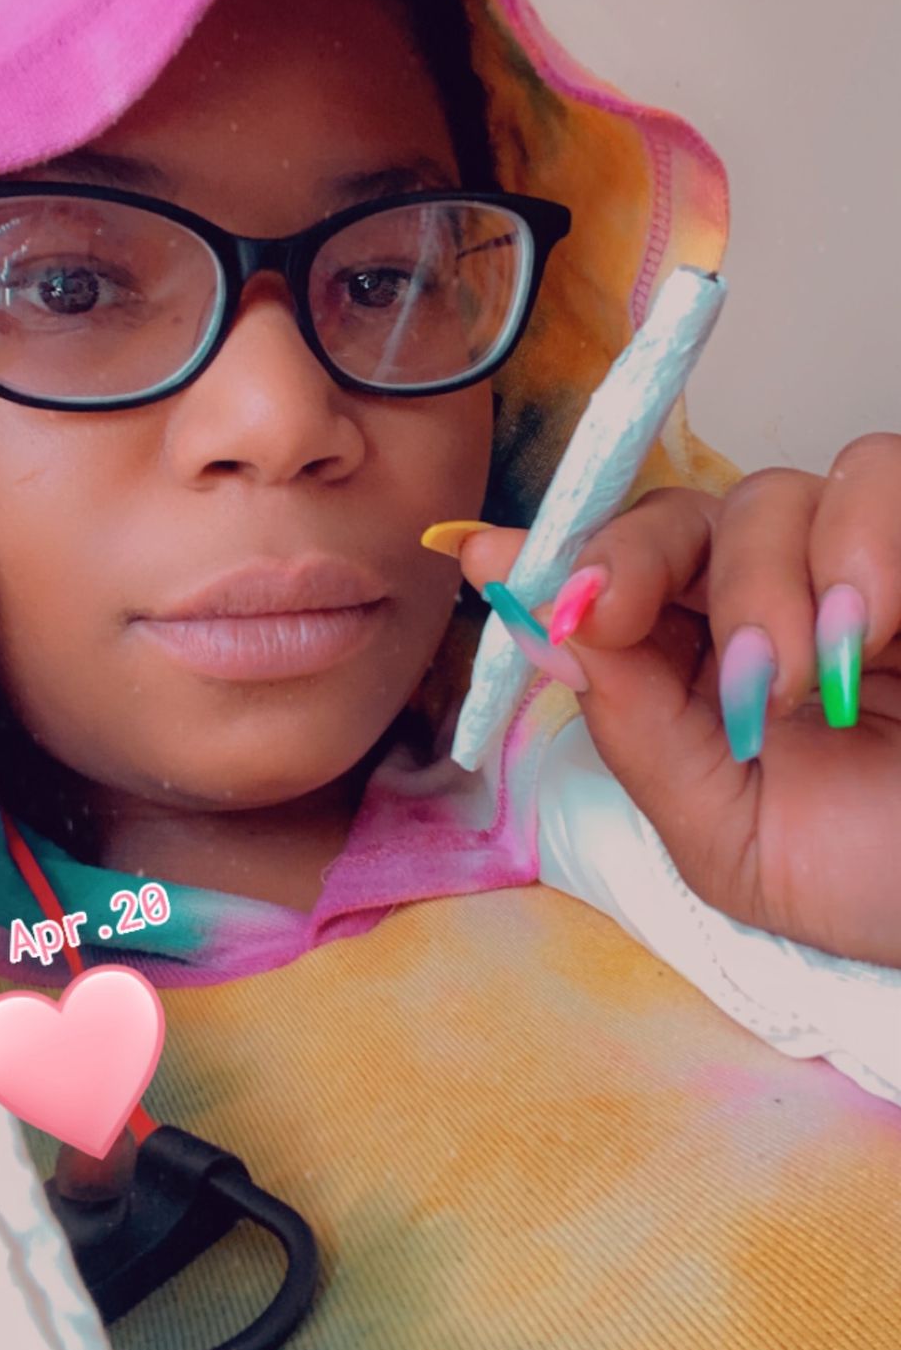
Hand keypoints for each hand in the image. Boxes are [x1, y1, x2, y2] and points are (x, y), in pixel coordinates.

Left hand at [453, 435, 900, 963]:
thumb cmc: (877, 876)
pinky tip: (868, 633)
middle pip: (676, 516)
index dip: (553, 559)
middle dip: (645, 566)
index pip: (615, 583)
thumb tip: (542, 621)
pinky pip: (876, 473)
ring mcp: (857, 566)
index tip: (487, 558)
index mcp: (706, 676)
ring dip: (765, 581)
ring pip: (773, 491)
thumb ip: (638, 729)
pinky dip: (862, 540)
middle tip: (653, 630)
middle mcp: (774, 606)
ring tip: (808, 682)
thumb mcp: (728, 835)